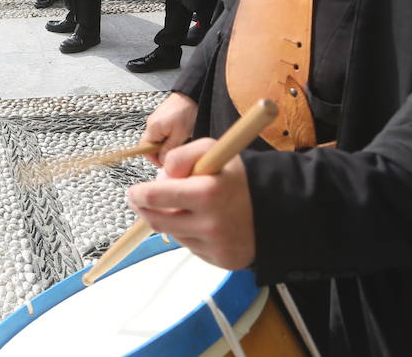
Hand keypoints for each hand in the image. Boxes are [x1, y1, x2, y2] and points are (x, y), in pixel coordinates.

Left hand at [127, 137, 255, 270]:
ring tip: (184, 206)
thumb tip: (161, 175)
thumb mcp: (213, 150)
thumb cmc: (239, 178)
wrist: (277, 208)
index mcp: (207, 192)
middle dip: (143, 209)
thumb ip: (182, 155)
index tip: (133, 191)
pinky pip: (192, 247)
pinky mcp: (221, 260)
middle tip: (139, 200)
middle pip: (157, 221)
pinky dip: (190, 233)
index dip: (138, 194)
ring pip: (174, 234)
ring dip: (170, 220)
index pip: (155, 197)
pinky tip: (204, 222)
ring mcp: (216, 245)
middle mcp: (211, 223)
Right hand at [140, 92, 198, 166]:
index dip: (153, 159)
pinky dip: (169, 136)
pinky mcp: (162, 117)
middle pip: (150, 145)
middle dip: (162, 152)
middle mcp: (151, 123)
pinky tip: (180, 135)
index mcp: (153, 128)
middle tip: (174, 153)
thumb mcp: (180, 135)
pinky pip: (162, 132)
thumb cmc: (187, 111)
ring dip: (167, 144)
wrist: (193, 95)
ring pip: (158, 139)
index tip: (164, 163)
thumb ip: (169, 149)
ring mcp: (156, 119)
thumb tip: (162, 161)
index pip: (144, 149)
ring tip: (180, 142)